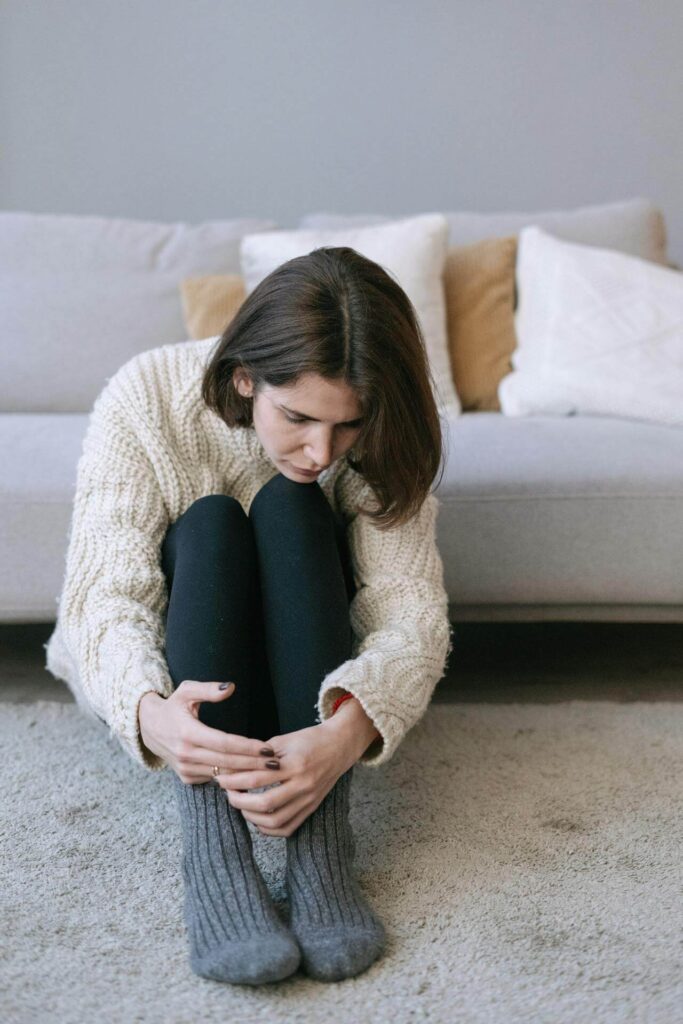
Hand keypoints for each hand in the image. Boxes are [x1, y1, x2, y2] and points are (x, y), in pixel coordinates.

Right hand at [138, 681, 279, 782]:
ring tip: (269, 771)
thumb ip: (208, 689)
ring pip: (221, 774)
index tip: (268, 749)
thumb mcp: (186, 691)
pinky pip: (213, 778)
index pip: (224, 743)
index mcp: (187, 733)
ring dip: (246, 774)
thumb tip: (231, 687)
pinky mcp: (186, 778)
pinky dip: (231, 778)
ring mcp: (185, 769)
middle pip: (227, 763)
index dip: (248, 747)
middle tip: (277, 763)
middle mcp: (185, 754)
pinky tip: (250, 774)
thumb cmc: (173, 706)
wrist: (148, 728)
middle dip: (253, 764)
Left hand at [219, 719, 356, 836]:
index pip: (256, 778)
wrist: (340, 746)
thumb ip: (260, 755)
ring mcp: (308, 799)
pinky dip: (269, 829)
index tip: (221, 779)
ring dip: (252, 817)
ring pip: (275, 821)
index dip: (234, 781)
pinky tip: (258, 819)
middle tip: (229, 794)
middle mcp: (302, 785)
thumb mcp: (284, 740)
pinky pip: (288, 828)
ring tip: (242, 806)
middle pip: (264, 804)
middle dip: (239, 802)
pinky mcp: (311, 808)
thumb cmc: (310, 739)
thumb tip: (233, 766)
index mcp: (294, 765)